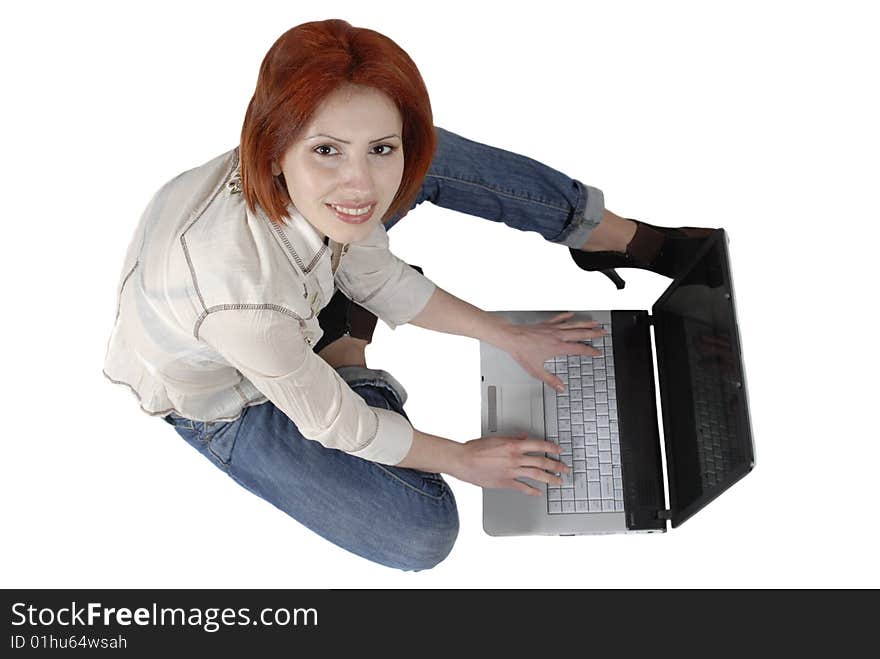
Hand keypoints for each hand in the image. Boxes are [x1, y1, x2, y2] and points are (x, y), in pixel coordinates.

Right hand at [451, 434, 570, 495]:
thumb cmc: (476, 449)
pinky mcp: (505, 482)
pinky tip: (539, 492)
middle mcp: (515, 458)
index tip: (559, 451)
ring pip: (536, 474)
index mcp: (513, 445)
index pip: (538, 445)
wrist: (463, 460)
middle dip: (556, 465)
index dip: (551, 448)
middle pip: (541, 461)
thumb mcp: (496, 438)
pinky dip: (532, 490)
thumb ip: (512, 439)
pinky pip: (523, 487)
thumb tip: (524, 437)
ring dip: (550, 478)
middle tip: (565, 468)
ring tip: (559, 481)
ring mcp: (511, 471)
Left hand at [500, 312, 605, 391]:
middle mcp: (557, 336)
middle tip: (603, 332)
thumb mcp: (537, 370)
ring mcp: (552, 328)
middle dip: (594, 333)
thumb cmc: (522, 352)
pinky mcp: (545, 324)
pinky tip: (571, 314)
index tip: (598, 352)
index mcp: (557, 347)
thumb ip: (550, 380)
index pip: (579, 349)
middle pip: (580, 333)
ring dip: (585, 323)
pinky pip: (559, 319)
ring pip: (573, 324)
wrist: (511, 338)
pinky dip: (566, 316)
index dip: (590, 351)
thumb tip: (560, 388)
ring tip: (594, 322)